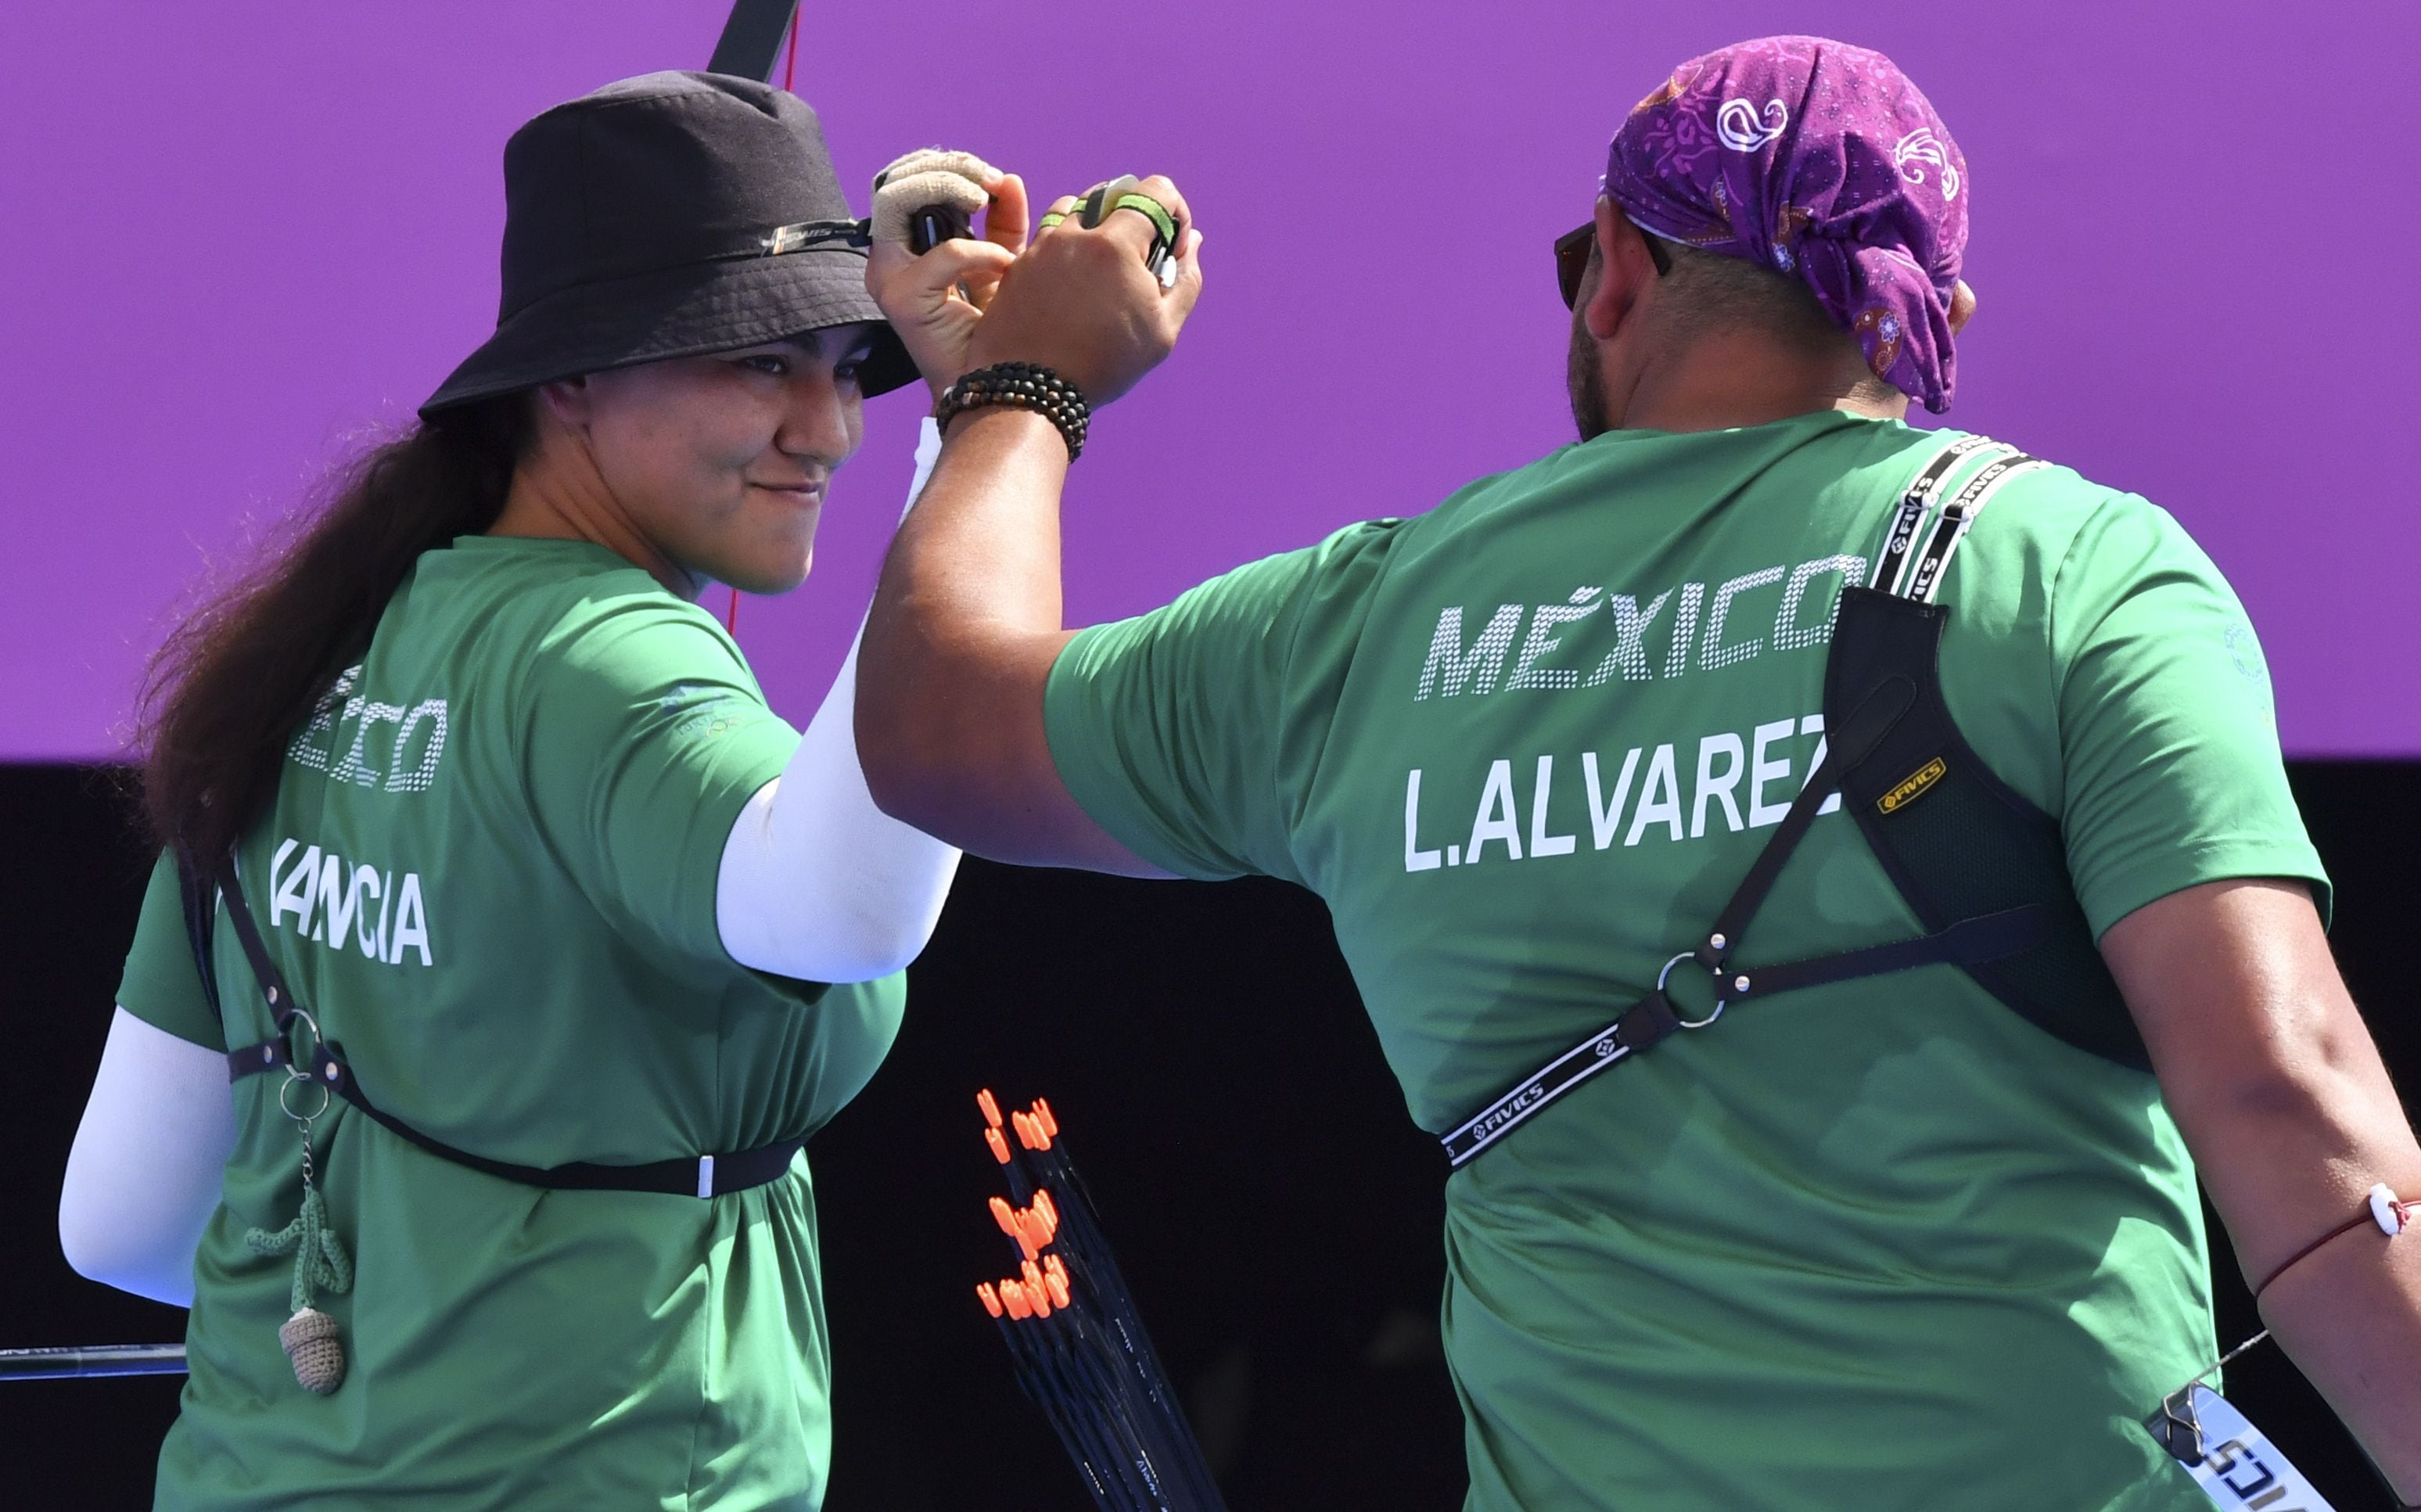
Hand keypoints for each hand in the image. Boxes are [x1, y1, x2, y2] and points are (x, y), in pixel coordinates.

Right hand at [865, 171, 1029, 406]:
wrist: (996, 386)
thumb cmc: (997, 329)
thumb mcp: (1004, 263)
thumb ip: (1004, 222)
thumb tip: (1009, 180)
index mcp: (906, 247)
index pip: (906, 182)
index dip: (946, 167)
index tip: (990, 177)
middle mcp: (888, 258)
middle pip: (896, 181)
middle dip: (947, 169)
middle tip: (988, 180)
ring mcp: (887, 278)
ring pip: (897, 199)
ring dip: (948, 188)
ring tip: (985, 199)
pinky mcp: (900, 300)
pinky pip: (944, 254)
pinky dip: (981, 251)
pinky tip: (1005, 266)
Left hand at [960, 175, 1203, 408]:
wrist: (1031, 393)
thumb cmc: (1104, 366)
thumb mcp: (1163, 331)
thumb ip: (1186, 280)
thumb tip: (1193, 242)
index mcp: (1116, 245)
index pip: (1155, 190)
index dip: (1175, 211)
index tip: (1172, 246)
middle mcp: (1074, 235)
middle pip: (1112, 194)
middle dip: (1133, 216)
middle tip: (1137, 259)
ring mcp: (1039, 248)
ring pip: (1072, 209)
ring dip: (1094, 226)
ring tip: (1100, 269)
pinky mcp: (1016, 267)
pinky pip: (1044, 237)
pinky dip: (1064, 248)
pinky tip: (1071, 286)